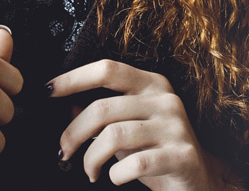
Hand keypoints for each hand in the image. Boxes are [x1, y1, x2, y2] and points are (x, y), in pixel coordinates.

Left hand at [49, 59, 239, 189]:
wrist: (200, 180)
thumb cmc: (158, 150)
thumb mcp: (130, 127)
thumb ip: (105, 115)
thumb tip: (68, 106)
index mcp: (151, 83)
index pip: (108, 69)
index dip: (74, 78)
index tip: (49, 90)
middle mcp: (164, 99)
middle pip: (104, 106)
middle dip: (74, 132)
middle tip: (64, 150)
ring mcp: (175, 126)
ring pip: (114, 135)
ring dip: (91, 158)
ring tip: (89, 170)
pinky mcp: (181, 155)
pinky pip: (135, 163)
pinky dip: (115, 174)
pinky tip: (114, 178)